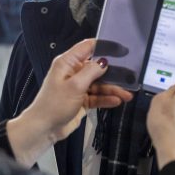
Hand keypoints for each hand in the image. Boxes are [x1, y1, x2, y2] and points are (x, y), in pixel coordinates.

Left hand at [7, 39, 132, 165]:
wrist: (44, 129)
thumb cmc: (55, 104)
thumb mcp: (75, 86)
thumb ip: (91, 71)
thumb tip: (105, 61)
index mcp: (67, 63)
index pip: (87, 47)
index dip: (104, 46)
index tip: (121, 49)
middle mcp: (73, 72)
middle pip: (96, 67)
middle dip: (113, 72)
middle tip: (130, 76)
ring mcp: (77, 86)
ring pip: (99, 84)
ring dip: (112, 89)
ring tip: (127, 95)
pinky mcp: (81, 100)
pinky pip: (97, 96)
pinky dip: (106, 99)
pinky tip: (117, 101)